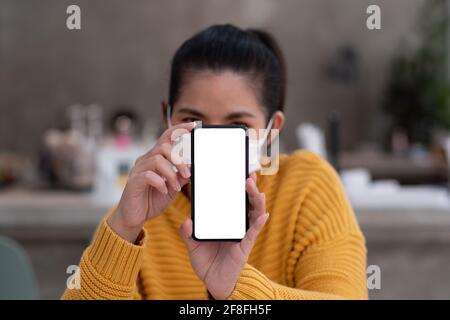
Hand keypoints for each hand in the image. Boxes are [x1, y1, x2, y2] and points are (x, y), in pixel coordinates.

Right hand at [108, 122, 195, 242]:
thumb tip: (192, 168)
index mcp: (155, 158)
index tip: (194, 127)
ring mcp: (138, 170)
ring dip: (171, 174)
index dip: (179, 129)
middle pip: (164, 147)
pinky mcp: (133, 182)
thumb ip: (180, 177)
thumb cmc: (151, 200)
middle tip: (187, 174)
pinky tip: (164, 190)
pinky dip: (160, 182)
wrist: (134, 217)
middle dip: (179, 160)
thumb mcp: (172, 188)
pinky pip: (148, 175)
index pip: (166, 137)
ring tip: (175, 187)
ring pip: (157, 160)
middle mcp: (145, 160)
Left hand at [180, 172, 268, 299]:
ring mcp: (242, 234)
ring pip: (254, 213)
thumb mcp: (193, 244)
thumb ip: (188, 232)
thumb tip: (187, 221)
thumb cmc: (206, 260)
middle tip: (248, 174)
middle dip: (249, 187)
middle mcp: (237, 224)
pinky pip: (253, 233)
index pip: (233, 200)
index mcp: (226, 220)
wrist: (212, 282)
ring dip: (255, 199)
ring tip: (254, 187)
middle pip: (247, 202)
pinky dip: (259, 223)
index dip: (237, 186)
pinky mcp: (244, 246)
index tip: (237, 171)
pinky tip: (262, 215)